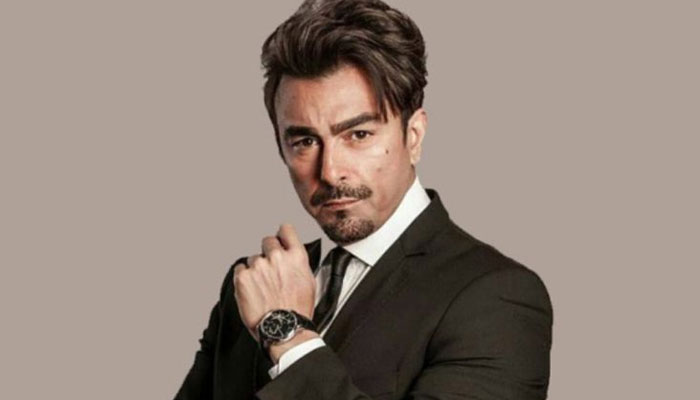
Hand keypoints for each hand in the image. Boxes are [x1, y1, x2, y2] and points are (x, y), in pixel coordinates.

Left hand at [233, 224, 316, 341]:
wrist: (283, 328)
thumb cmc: (297, 311)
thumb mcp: (308, 282)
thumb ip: (297, 263)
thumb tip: (291, 257)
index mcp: (296, 257)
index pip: (286, 230)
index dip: (282, 235)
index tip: (280, 238)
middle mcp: (277, 258)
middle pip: (267, 241)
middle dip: (268, 253)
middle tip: (270, 271)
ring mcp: (258, 266)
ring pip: (253, 258)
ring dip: (256, 269)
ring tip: (262, 287)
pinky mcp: (242, 277)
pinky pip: (239, 269)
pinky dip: (243, 278)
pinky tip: (252, 290)